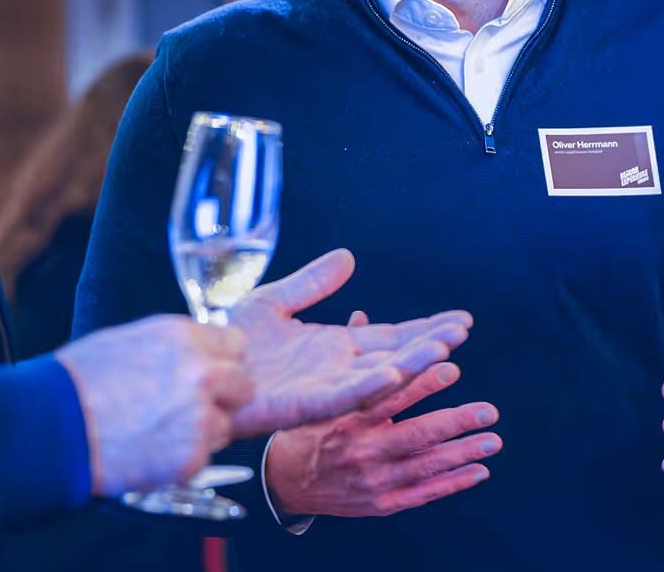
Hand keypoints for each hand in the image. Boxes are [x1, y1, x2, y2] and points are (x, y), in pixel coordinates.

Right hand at [56, 315, 252, 495]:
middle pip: (244, 384)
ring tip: (160, 429)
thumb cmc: (79, 381)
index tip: (210, 369)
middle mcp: (200, 373)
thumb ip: (175, 345)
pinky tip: (152, 448)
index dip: (222, 359)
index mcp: (184, 337)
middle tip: (189, 404)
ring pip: (226, 424)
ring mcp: (198, 417)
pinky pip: (204, 456)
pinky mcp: (190, 458)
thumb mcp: (130, 339)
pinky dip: (184, 456)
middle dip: (224, 395)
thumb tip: (198, 350)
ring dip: (204, 429)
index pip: (237, 343)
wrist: (52, 427)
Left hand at [228, 249, 472, 436]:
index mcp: (335, 346)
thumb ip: (311, 283)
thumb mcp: (274, 302)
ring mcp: (325, 389)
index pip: (391, 336)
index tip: (460, 321)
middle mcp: (338, 369)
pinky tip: (393, 372)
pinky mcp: (305, 406)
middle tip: (463, 330)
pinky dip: (369, 385)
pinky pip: (343, 397)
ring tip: (444, 347)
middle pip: (396, 355)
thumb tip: (348, 256)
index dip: (425, 328)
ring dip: (412, 364)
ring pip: (380, 377)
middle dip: (431, 344)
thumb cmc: (231, 342)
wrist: (200, 369)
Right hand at [264, 342, 500, 517]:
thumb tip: (362, 313)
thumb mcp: (318, 389)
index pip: (391, 396)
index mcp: (347, 415)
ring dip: (463, 452)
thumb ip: (347, 354)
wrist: (284, 481)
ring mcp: (373, 478)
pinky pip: (423, 494)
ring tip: (493, 439)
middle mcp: (361, 448)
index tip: (452, 365)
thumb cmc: (308, 424)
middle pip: (416, 434)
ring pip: (426, 466)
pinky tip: (479, 471)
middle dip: (456, 421)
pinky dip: (453, 483)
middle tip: (489, 410)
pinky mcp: (380, 503)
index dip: (423, 382)